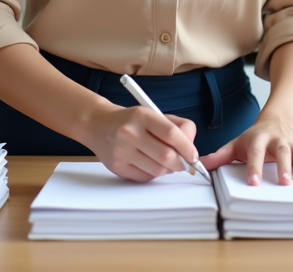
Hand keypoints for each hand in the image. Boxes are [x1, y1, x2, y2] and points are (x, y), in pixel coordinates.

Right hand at [82, 105, 199, 182]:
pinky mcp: (117, 167)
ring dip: (168, 169)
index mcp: (142, 115)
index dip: (187, 147)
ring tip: (164, 160)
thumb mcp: (153, 114)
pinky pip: (145, 177)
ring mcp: (122, 151)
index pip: (171, 134)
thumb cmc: (132, 120)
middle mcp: (130, 132)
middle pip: (166, 156)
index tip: (194, 156)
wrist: (98, 124)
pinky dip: (154, 174)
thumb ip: (177, 127)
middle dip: (181, 163)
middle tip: (184, 163)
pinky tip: (149, 163)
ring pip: (158, 170)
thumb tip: (193, 150)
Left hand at [199, 113, 292, 185]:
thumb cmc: (253, 137)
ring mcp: (290, 143)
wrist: (276, 120)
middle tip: (284, 182)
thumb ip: (219, 156)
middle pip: (280, 151)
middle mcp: (275, 140)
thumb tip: (199, 166)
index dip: (254, 167)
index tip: (253, 182)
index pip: (255, 153)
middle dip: (283, 166)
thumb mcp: (236, 144)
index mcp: (257, 140)